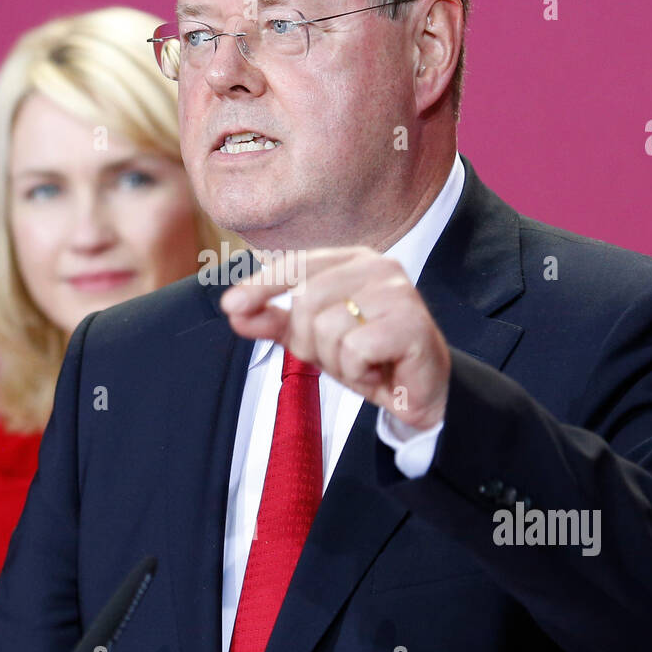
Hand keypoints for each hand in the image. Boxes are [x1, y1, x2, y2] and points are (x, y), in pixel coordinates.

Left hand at [220, 247, 451, 430]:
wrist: (421, 391)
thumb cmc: (370, 358)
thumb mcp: (313, 339)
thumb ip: (275, 321)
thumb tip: (234, 310)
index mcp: (352, 260)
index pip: (297, 265)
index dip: (262, 286)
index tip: (230, 306)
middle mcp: (377, 266)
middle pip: (306, 300)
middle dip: (310, 342)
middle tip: (340, 359)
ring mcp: (397, 292)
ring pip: (328, 328)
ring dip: (338, 362)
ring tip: (364, 365)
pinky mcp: (411, 322)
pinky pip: (355, 349)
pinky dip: (360, 372)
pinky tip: (379, 371)